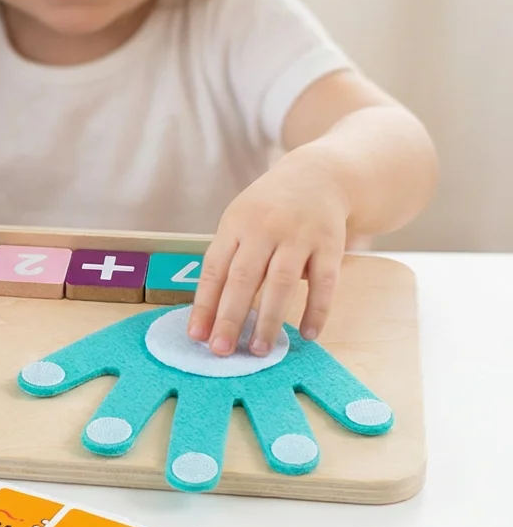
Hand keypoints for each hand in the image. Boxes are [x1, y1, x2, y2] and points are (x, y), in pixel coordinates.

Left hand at [188, 155, 347, 356]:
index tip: (196, 335)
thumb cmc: (268, 209)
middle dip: (231, 317)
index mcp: (235, 225)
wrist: (318, 175)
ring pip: (281, 283)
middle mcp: (264, 228)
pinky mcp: (330, 244)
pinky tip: (308, 334)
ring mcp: (298, 235)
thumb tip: (210, 313)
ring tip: (260, 350)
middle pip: (243, 278)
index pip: (214, 269)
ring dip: (270, 320)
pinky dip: (316, 310)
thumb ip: (228, 259)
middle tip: (222, 351)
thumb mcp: (240, 221)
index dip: (204, 303)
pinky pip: (324, 283)